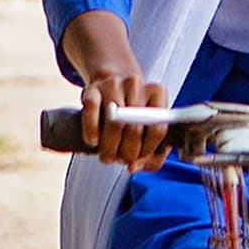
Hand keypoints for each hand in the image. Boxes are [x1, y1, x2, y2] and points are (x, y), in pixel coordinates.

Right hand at [62, 10, 168, 169]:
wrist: (111, 81)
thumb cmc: (134, 111)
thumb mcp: (148, 124)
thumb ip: (151, 151)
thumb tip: (133, 168)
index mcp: (157, 92)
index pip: (158, 128)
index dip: (148, 150)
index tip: (137, 160)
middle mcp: (137, 85)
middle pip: (135, 128)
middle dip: (127, 153)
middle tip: (120, 161)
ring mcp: (113, 85)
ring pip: (114, 123)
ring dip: (109, 147)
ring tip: (107, 157)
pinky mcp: (92, 89)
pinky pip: (91, 111)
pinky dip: (91, 131)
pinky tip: (93, 142)